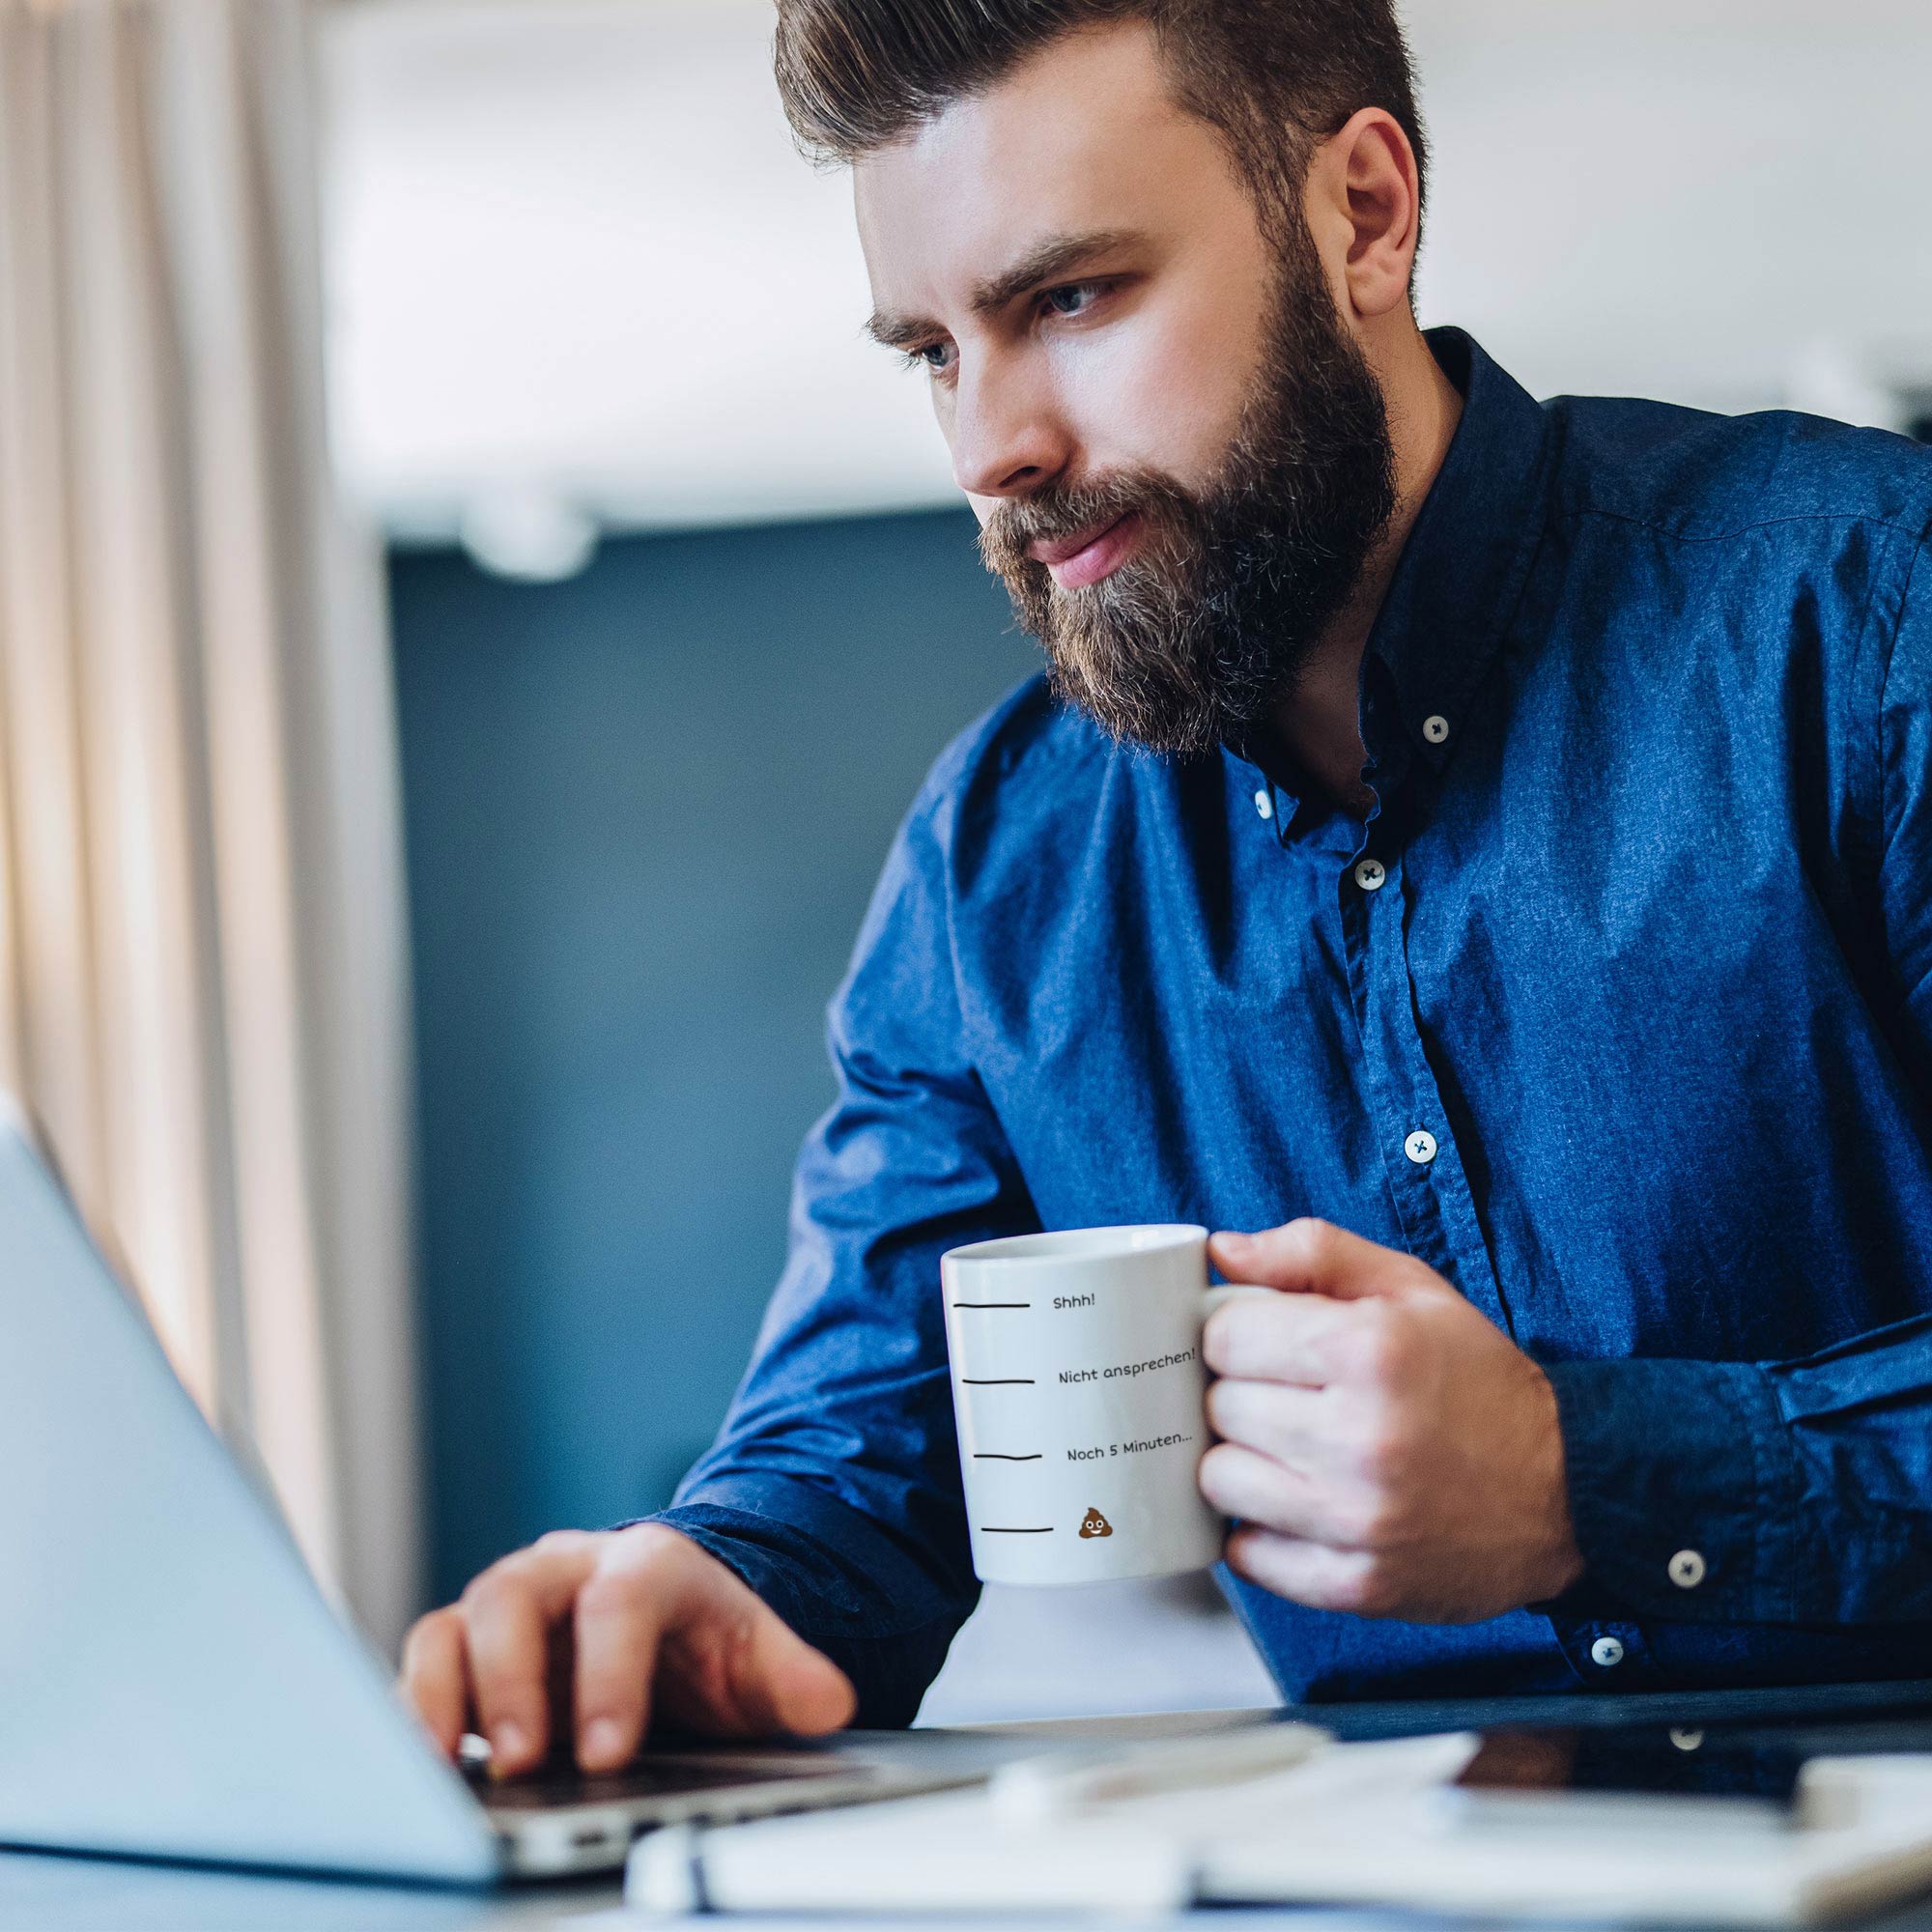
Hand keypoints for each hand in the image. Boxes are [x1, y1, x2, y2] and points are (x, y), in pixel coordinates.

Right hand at [398, 1523, 855, 1776]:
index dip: (610, 1673)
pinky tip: (422, 1765)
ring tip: (444, 1766)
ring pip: (456, 1622)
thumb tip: (828, 1700)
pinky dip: (416, 1707)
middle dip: (514, 1681)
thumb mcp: (757, 1655)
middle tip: (527, 1762)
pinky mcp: (470, 1647)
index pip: (621, 1599)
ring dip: (446, 1694)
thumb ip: (793, 1677)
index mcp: (646, 1565)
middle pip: (515, 1594)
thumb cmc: (707, 1638)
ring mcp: (512, 1605)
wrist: (670, 1615)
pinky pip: (426, 1661)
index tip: (610, 1751)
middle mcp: (566, 1570)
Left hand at [1199, 1218, 1582, 1622]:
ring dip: (1244, 1463)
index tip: (1264, 1344)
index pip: (1224, 1336)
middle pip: (1218, 1408)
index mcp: (1370, 1350)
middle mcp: (1361, 1437)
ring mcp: (1357, 1520)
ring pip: (1219, 1481)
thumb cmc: (1476, 1379)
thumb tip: (1223, 1251)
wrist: (1564, 1489)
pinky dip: (1260, 1531)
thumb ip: (1311, 1252)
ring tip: (1291, 1451)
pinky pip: (1247, 1556)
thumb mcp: (1409, 1288)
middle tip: (1287, 1398)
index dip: (1236, 1334)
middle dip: (1241, 1395)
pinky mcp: (1357, 1585)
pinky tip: (1299, 1505)